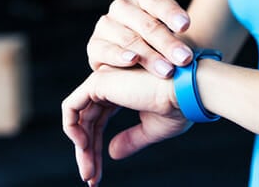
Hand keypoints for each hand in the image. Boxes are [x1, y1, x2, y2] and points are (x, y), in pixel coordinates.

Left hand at [62, 66, 191, 185]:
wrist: (186, 92)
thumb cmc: (176, 108)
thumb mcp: (151, 130)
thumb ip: (130, 139)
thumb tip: (111, 153)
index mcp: (123, 91)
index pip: (101, 120)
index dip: (96, 147)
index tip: (97, 173)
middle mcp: (111, 84)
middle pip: (89, 121)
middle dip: (88, 151)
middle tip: (91, 178)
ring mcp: (104, 81)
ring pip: (80, 117)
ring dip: (82, 147)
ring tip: (89, 173)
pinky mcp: (98, 82)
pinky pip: (71, 107)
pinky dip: (72, 128)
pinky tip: (83, 148)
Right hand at [87, 0, 193, 77]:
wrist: (131, 66)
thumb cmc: (155, 48)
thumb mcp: (167, 39)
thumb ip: (177, 38)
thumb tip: (190, 52)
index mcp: (143, 0)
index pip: (159, 4)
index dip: (172, 14)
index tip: (186, 26)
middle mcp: (123, 8)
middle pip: (147, 24)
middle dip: (167, 43)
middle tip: (184, 58)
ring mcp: (106, 25)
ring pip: (129, 38)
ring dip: (149, 55)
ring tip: (167, 70)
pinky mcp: (95, 45)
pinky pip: (106, 49)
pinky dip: (119, 55)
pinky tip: (132, 60)